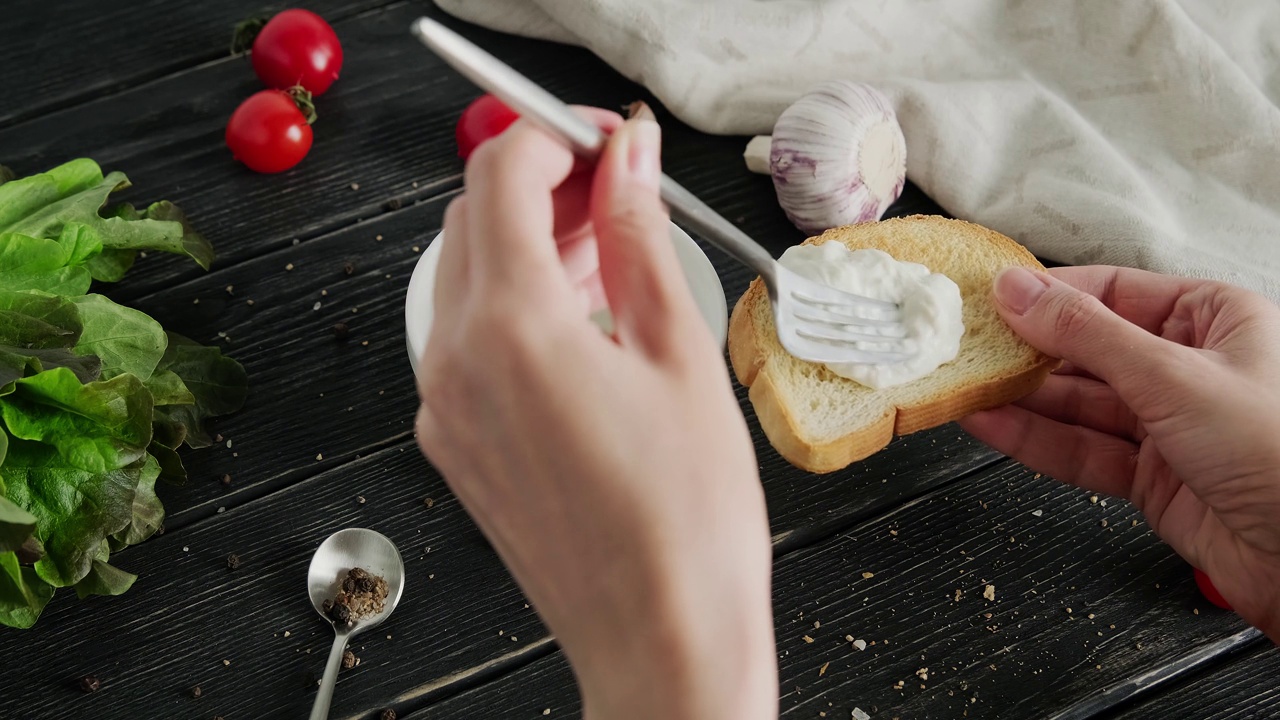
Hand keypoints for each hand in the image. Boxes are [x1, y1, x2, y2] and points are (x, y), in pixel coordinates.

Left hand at [414, 113, 776, 719]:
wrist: (658, 638)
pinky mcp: (452, 442)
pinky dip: (515, 304)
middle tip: (617, 189)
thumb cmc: (685, 521)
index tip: (605, 141)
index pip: (501, 174)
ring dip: (528, 242)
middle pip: (473, 218)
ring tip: (611, 251)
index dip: (555, 136)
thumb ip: (638, 240)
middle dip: (540, 183)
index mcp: (514, 329)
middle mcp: (457, 362)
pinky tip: (581, 318)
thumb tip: (626, 165)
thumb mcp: (678, 354)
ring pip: (465, 277)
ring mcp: (444, 406)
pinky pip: (466, 338)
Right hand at [960, 266, 1279, 640]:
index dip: (1049, 295)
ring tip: (965, 386)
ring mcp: (1170, 425)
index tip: (990, 298)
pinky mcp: (1153, 478)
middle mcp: (1190, 367)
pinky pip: (1082, 451)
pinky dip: (1035, 440)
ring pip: (1079, 404)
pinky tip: (990, 425)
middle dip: (1027, 352)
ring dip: (1021, 399)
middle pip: (1089, 349)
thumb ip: (1086, 333)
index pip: (1113, 291)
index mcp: (1215, 320)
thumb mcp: (1173, 375)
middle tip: (967, 346)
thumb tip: (1018, 290)